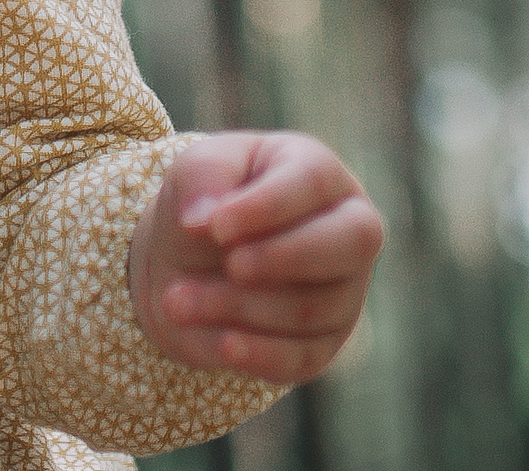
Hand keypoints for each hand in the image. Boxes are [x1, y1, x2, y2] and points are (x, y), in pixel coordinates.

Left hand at [129, 130, 384, 383]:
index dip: (268, 206)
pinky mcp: (321, 345)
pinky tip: (222, 345)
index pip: (315, 181)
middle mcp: (347, 231)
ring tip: (176, 299)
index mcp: (319, 173)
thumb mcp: (194, 170)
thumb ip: (204, 177)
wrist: (186, 262)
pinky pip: (302, 358)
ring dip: (238, 306)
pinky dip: (259, 354)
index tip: (215, 226)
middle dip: (282, 257)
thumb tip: (205, 219)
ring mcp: (343, 293)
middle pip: (351, 243)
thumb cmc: (204, 201)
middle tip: (230, 264)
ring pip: (312, 307)